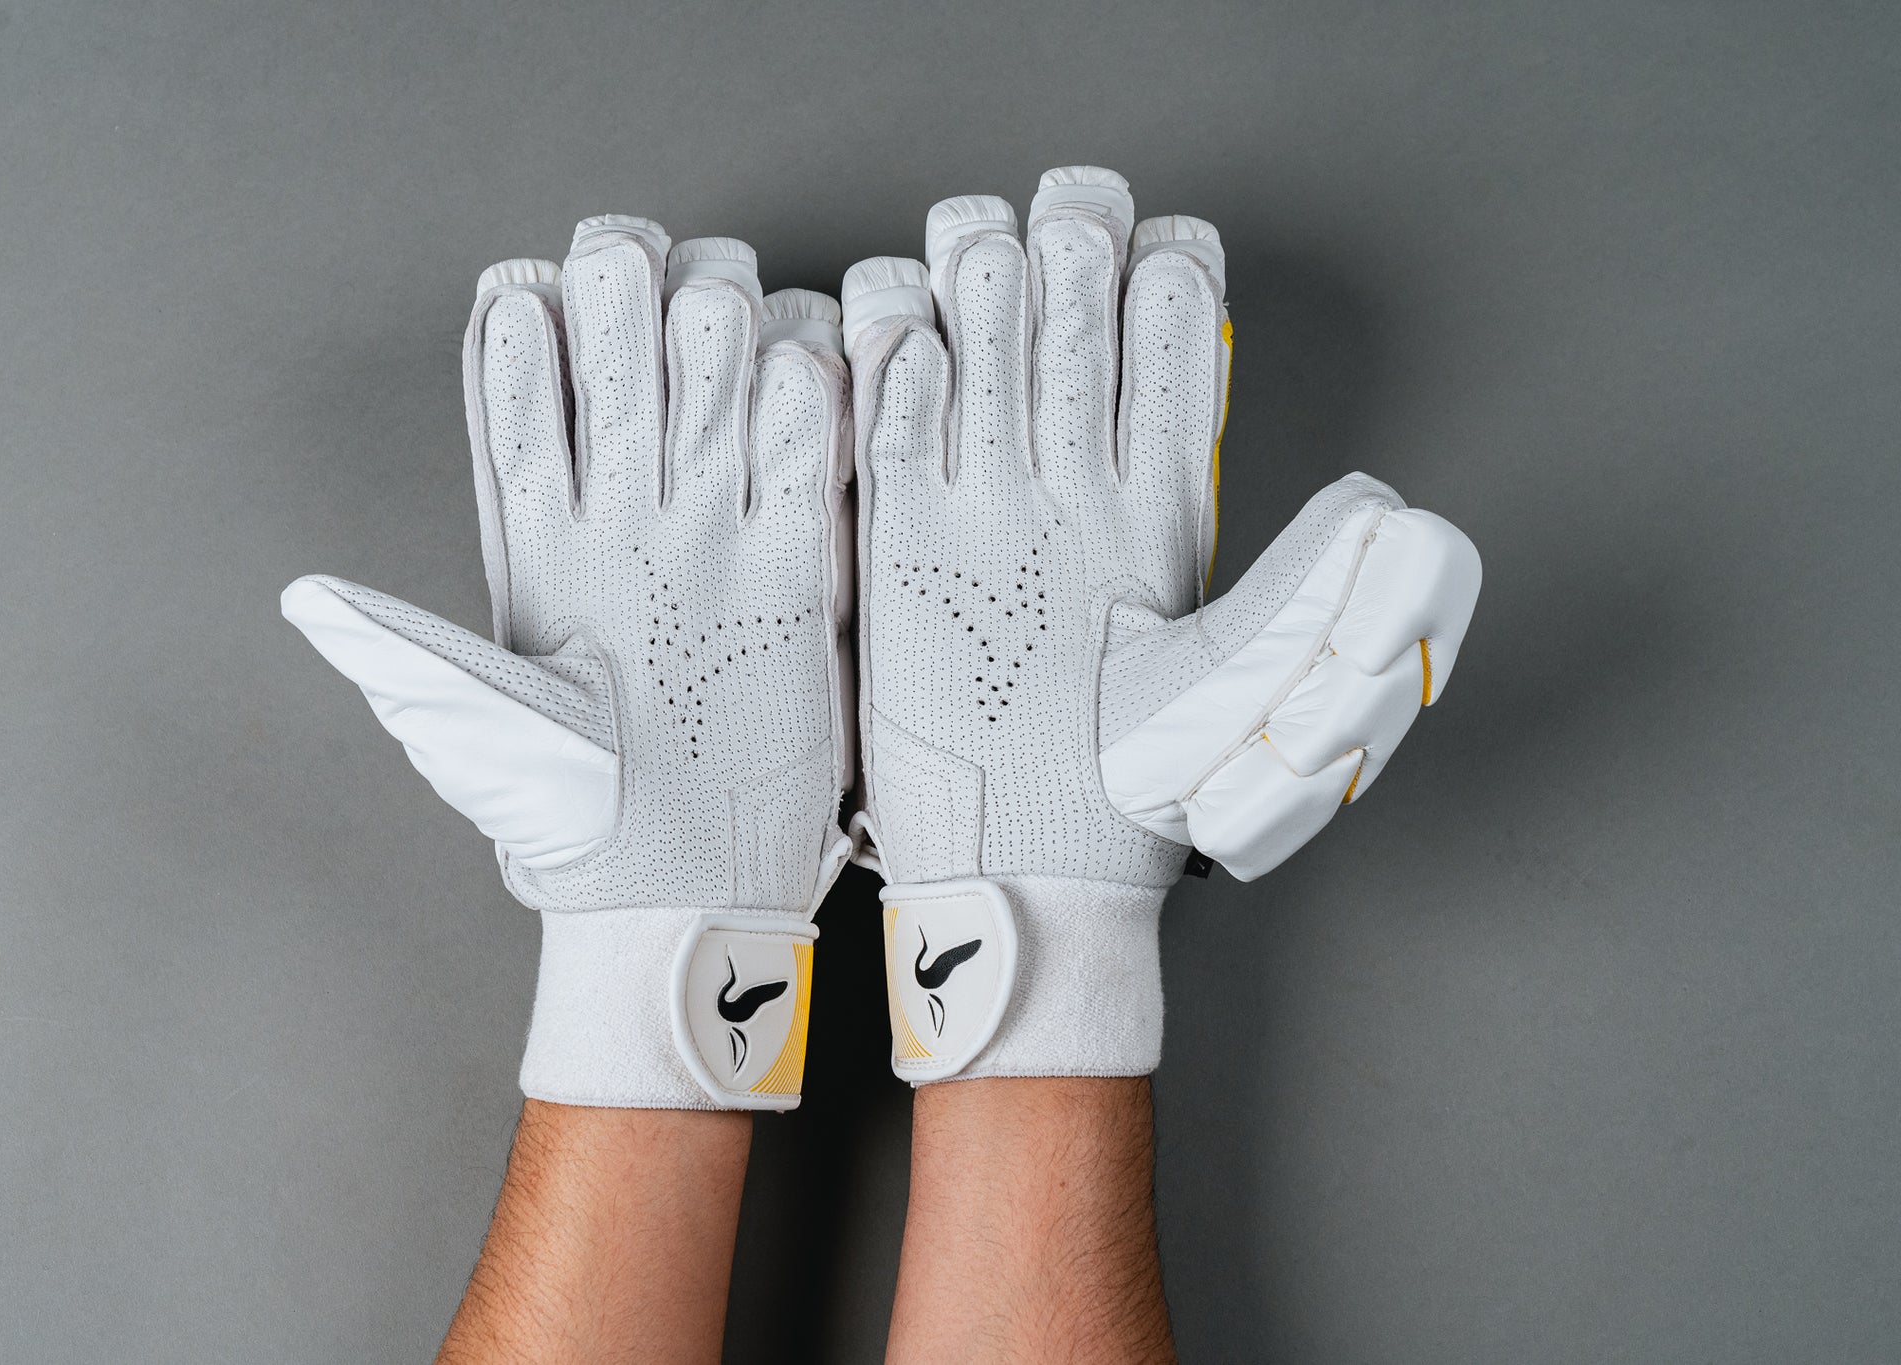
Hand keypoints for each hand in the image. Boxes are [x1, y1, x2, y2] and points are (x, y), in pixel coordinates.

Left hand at [284, 223, 853, 1109]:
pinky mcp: (802, 567)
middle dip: (628, 302)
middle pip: (625, 369)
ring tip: (712, 307)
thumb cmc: (569, 823)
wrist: (683, 892)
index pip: (523, 409)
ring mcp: (718, 536)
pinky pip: (810, 454)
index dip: (521, 338)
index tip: (525, 296)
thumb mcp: (479, 734)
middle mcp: (629, 525)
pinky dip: (808, 397)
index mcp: (542, 546)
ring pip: (718, 386)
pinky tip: (797, 367)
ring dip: (717, 327)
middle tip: (631, 274)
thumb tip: (306, 600)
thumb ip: (406, 656)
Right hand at [843, 166, 1480, 1080]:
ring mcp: (981, 506)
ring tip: (981, 244)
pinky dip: (891, 357)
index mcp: (1159, 505)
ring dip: (979, 285)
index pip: (1169, 359)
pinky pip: (888, 420)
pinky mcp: (898, 539)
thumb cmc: (1133, 793)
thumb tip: (1383, 503)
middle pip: (1069, 328)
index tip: (1161, 251)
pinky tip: (903, 318)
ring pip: (977, 351)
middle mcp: (1071, 489)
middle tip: (1064, 220)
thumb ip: (1304, 590)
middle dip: (1066, 254)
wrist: (1020, 868)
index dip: (1167, 288)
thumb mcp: (1238, 685)